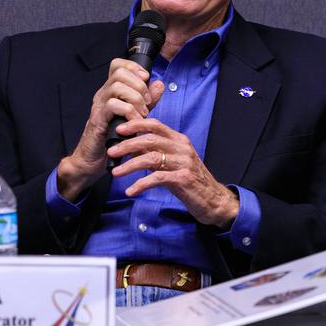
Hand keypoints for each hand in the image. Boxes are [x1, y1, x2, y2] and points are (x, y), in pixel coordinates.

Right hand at [56, 59, 164, 199]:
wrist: (93, 159)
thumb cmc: (113, 137)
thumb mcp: (136, 114)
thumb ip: (147, 100)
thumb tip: (159, 84)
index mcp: (111, 90)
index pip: (118, 65)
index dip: (134, 67)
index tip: (146, 79)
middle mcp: (103, 94)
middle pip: (120, 73)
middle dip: (139, 86)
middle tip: (147, 103)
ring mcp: (99, 106)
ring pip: (117, 87)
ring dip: (135, 99)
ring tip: (142, 113)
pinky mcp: (98, 119)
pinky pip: (114, 106)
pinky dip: (129, 112)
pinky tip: (135, 122)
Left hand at [108, 117, 240, 228]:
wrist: (214, 200)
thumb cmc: (192, 181)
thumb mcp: (174, 163)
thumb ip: (156, 153)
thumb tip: (131, 148)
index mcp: (180, 141)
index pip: (156, 125)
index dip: (136, 124)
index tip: (120, 129)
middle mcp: (182, 148)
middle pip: (150, 139)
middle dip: (127, 144)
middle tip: (111, 151)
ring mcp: (184, 163)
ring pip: (151, 158)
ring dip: (130, 165)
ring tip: (116, 172)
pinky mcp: (183, 179)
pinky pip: (157, 178)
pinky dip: (141, 184)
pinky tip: (131, 190)